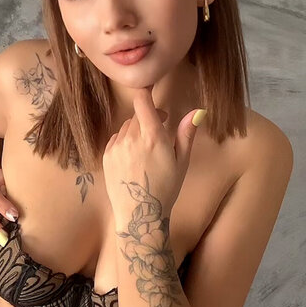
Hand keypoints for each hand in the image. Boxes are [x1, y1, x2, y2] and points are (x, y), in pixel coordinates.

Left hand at [102, 87, 204, 222]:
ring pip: (126, 127)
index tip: (152, 93)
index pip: (142, 101)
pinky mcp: (107, 155)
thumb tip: (198, 111)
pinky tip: (134, 157)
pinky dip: (125, 141)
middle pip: (137, 115)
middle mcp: (131, 138)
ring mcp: (116, 146)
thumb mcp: (182, 162)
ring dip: (136, 130)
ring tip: (146, 149)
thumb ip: (187, 134)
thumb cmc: (166, 188)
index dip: (146, 93)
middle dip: (148, 118)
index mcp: (152, 137)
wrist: (140, 213)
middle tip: (159, 132)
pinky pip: (116, 138)